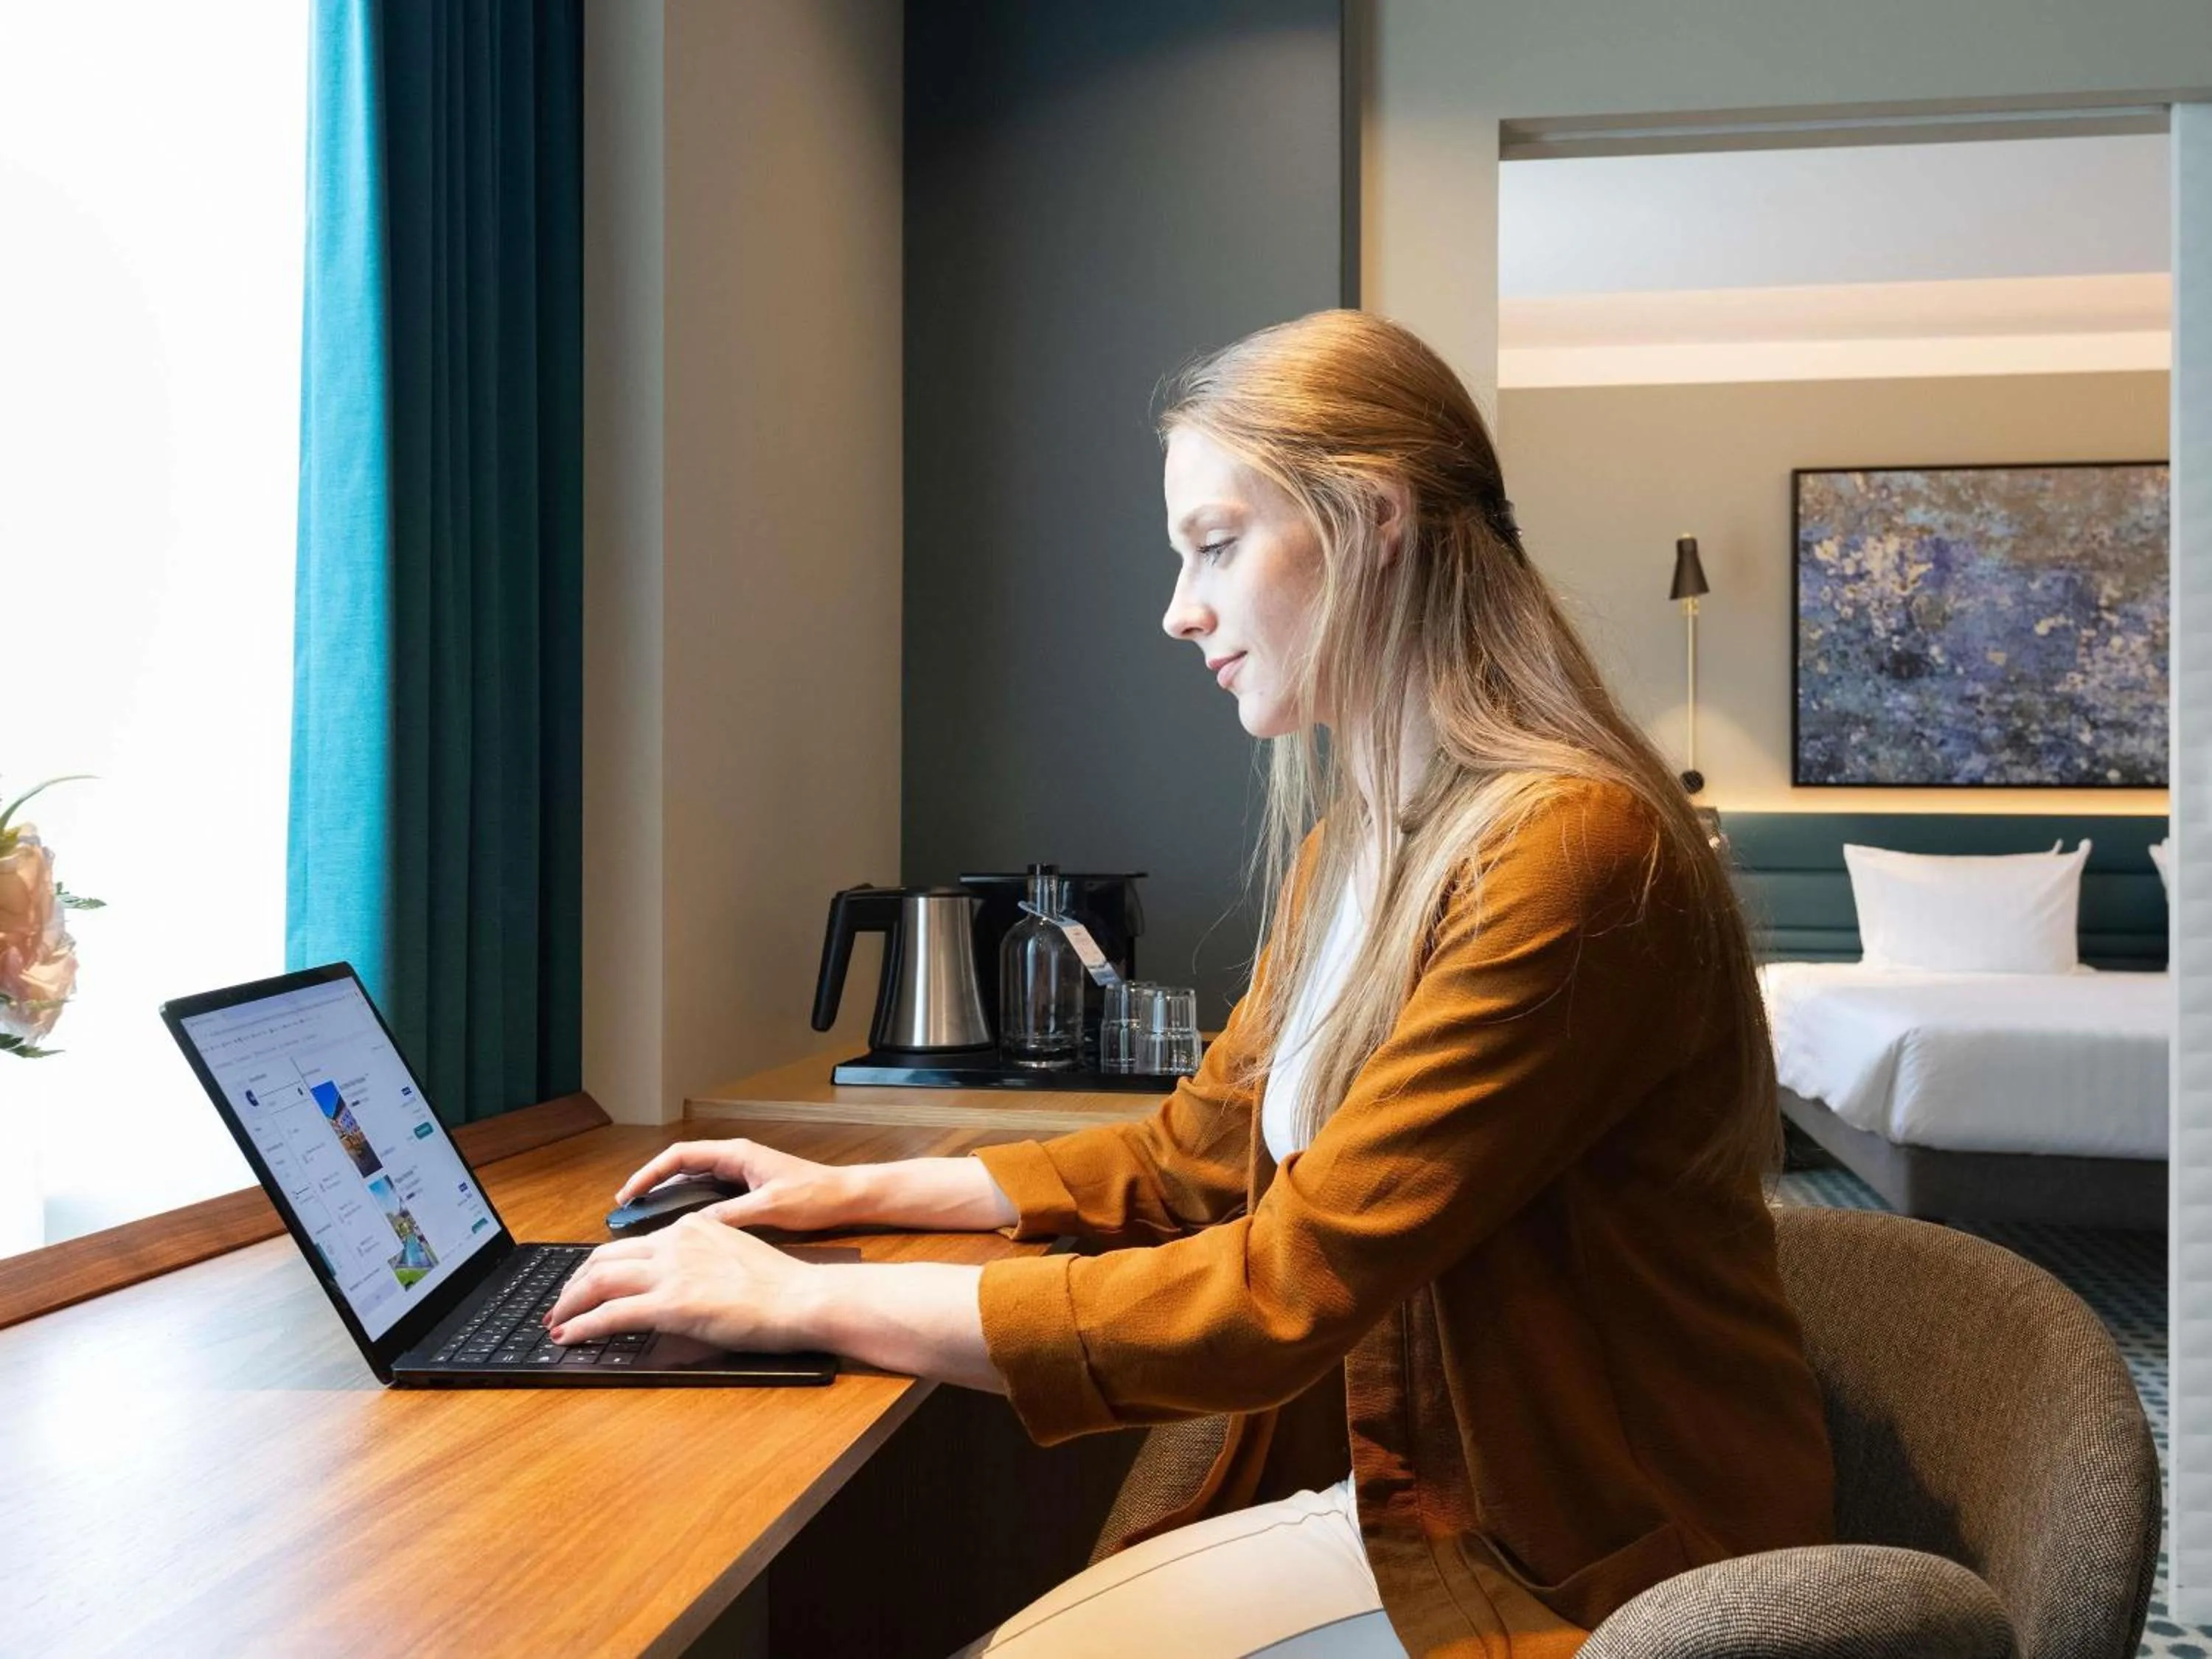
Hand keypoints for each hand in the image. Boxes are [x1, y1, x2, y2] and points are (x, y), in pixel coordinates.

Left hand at [543, 1213, 820, 1350]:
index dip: (599, 1267)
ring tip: (556, 1322)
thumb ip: (699, 1261)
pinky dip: (582, 1326)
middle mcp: (674, 1241)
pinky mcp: (670, 1304)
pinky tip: (569, 1336)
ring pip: (598, 1281)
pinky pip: (610, 1314)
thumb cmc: (779, 1286)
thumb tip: (679, 1284)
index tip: (586, 1284)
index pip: (630, 1244)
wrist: (800, 1297)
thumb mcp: (733, 1255)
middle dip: (574, 1284)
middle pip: (603, 1258)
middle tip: (560, 1305)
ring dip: (568, 1304)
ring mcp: (670, 1271)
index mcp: (690, 1227)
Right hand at [613, 1137, 863, 1232]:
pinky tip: (677, 1228)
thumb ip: (731, 1215)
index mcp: (736, 1154)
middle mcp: (734, 1159)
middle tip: (625, 1208)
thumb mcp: (769, 1207)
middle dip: (651, 1184)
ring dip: (667, 1196)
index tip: (628, 1194)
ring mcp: (739, 1173)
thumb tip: (693, 1227)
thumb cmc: (815, 1196)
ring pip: (691, 1181)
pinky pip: (706, 1193)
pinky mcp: (746, 1189)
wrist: (847, 1197)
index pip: (679, 1156)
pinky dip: (686, 1206)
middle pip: (680, 1167)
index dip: (649, 1174)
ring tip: (642, 1219)